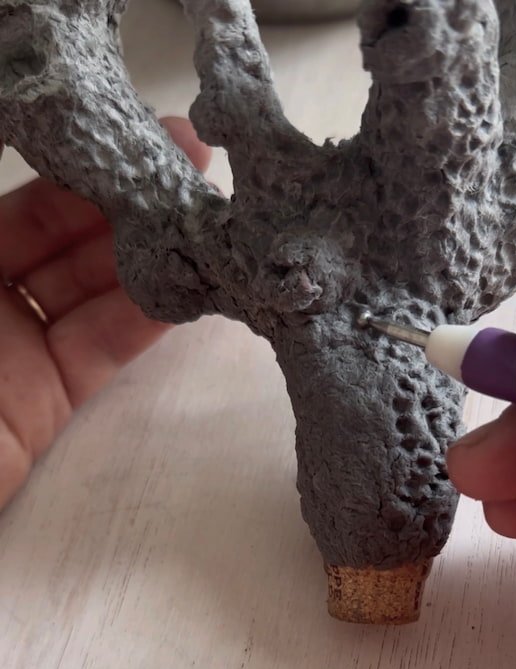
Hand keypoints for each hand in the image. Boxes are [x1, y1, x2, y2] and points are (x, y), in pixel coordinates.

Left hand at [0, 117, 209, 510]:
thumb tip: (9, 125)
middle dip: (125, 200)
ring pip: (91, 292)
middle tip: (190, 161)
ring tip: (204, 211)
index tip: (124, 130)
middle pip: (63, 239)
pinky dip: (145, 319)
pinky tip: (189, 281)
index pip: (21, 204)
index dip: (72, 165)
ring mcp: (15, 351)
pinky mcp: (47, 404)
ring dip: (149, 253)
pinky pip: (101, 351)